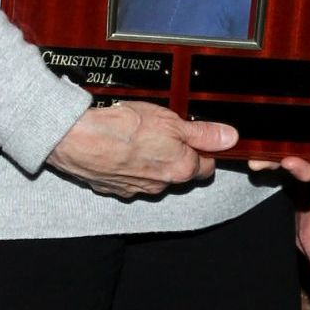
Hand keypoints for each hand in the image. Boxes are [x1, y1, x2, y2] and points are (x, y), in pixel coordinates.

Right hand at [48, 100, 236, 198]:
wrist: (78, 137)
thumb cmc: (124, 125)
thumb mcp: (171, 120)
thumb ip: (203, 133)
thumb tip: (230, 138)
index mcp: (181, 169)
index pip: (207, 167)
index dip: (203, 150)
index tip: (195, 138)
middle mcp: (162, 185)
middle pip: (179, 172)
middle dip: (176, 156)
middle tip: (163, 132)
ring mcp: (136, 189)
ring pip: (154, 177)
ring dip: (150, 161)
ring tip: (137, 137)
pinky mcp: (114, 189)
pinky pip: (128, 179)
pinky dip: (127, 166)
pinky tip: (119, 148)